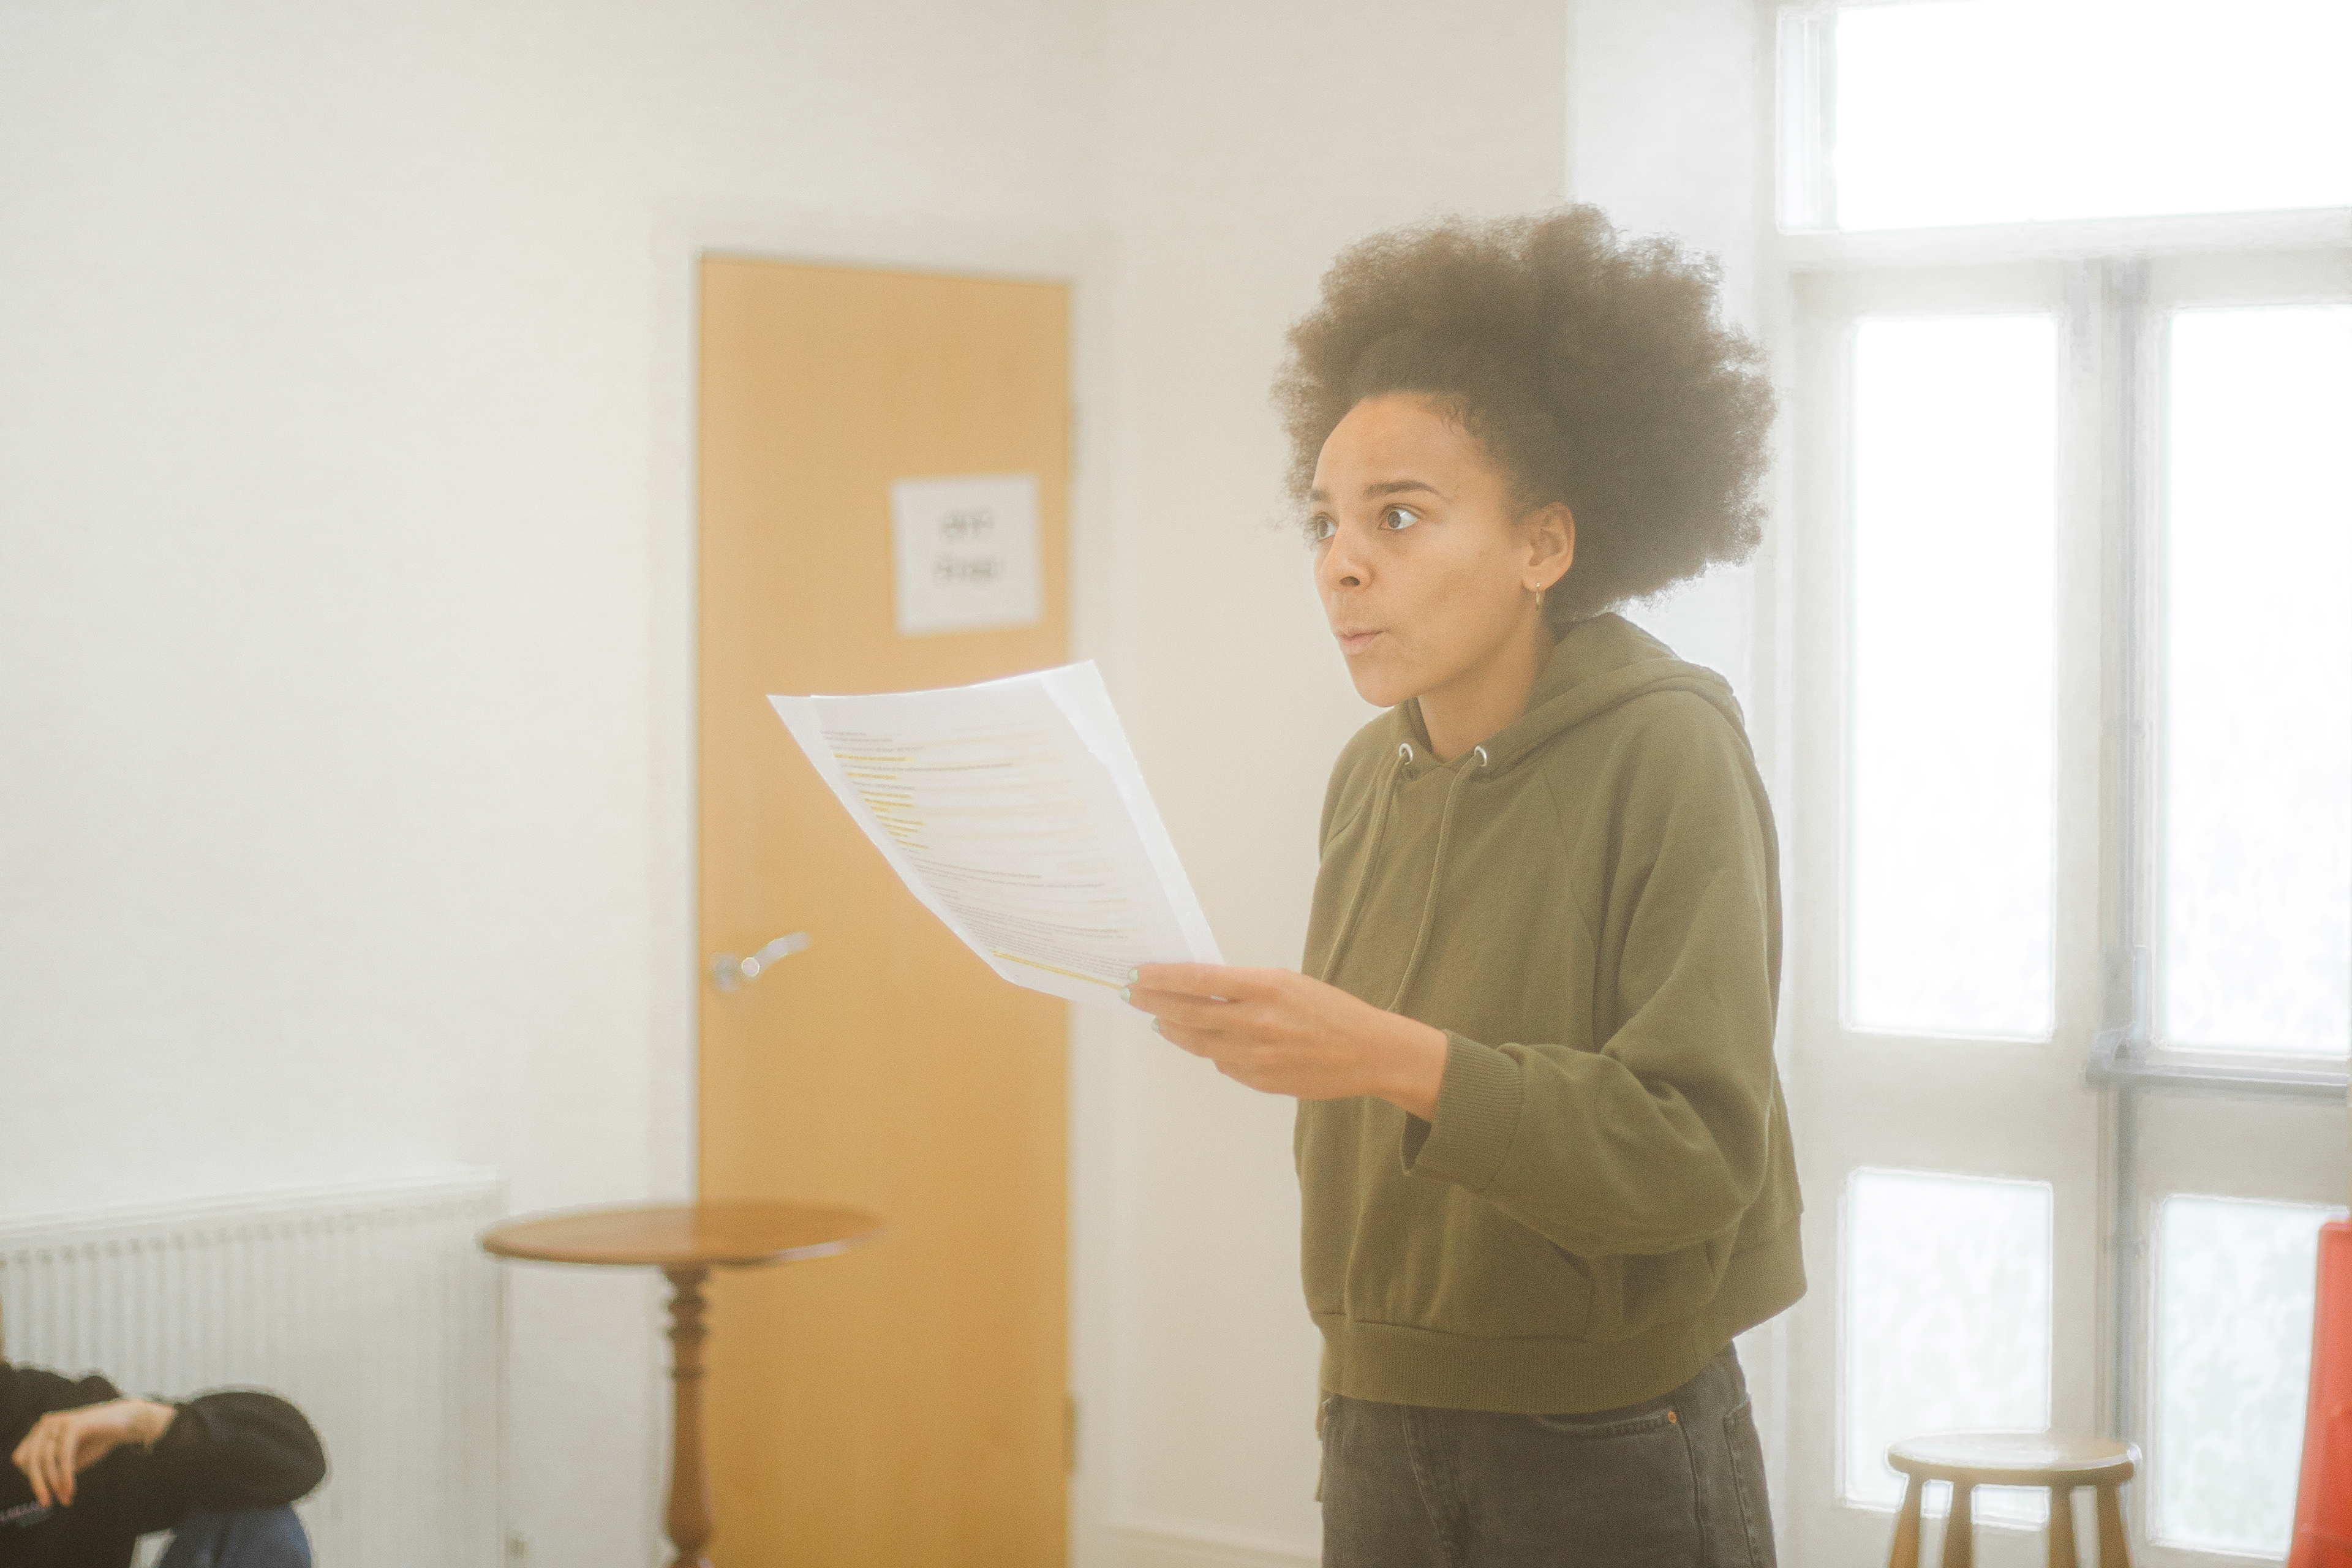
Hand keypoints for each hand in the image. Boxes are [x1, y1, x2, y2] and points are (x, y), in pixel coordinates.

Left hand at [10, 1398, 175, 1507]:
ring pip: (46, 1460)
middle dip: (38, 1485)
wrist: (126, 1423)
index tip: (44, 1495)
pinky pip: (63, 1456)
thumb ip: (52, 1469)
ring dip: (54, 1483)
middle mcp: (45, 1424)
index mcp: (40, 1430)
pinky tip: (70, 1490)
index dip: (32, 1478)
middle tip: (46, 1504)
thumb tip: (39, 1489)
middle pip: (30, 1461)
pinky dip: (66, 1476)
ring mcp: (58, 1423)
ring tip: (65, 1498)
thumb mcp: (69, 1459)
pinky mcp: (73, 1425)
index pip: (22, 1458)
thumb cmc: (97, 1441)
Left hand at [1124, 964, 1449, 1117]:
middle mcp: (1256, 1022)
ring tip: (1156, 1018)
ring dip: (1172, 1029)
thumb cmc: (1329, 1010)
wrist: (1370, 1051)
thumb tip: (1196, 988)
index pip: (1197, 979)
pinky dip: (1207, 1049)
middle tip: (1132, 994)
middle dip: (1153, 1002)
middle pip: (1187, 1012)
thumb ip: (1243, 987)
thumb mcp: (1287, 983)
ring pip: (1198, 1042)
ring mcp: (1256, 1056)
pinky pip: (1222, 1063)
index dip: (1161, 977)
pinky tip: (1198, 1040)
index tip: (1138, 973)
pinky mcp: (1260, 1081)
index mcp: (1265, 987)